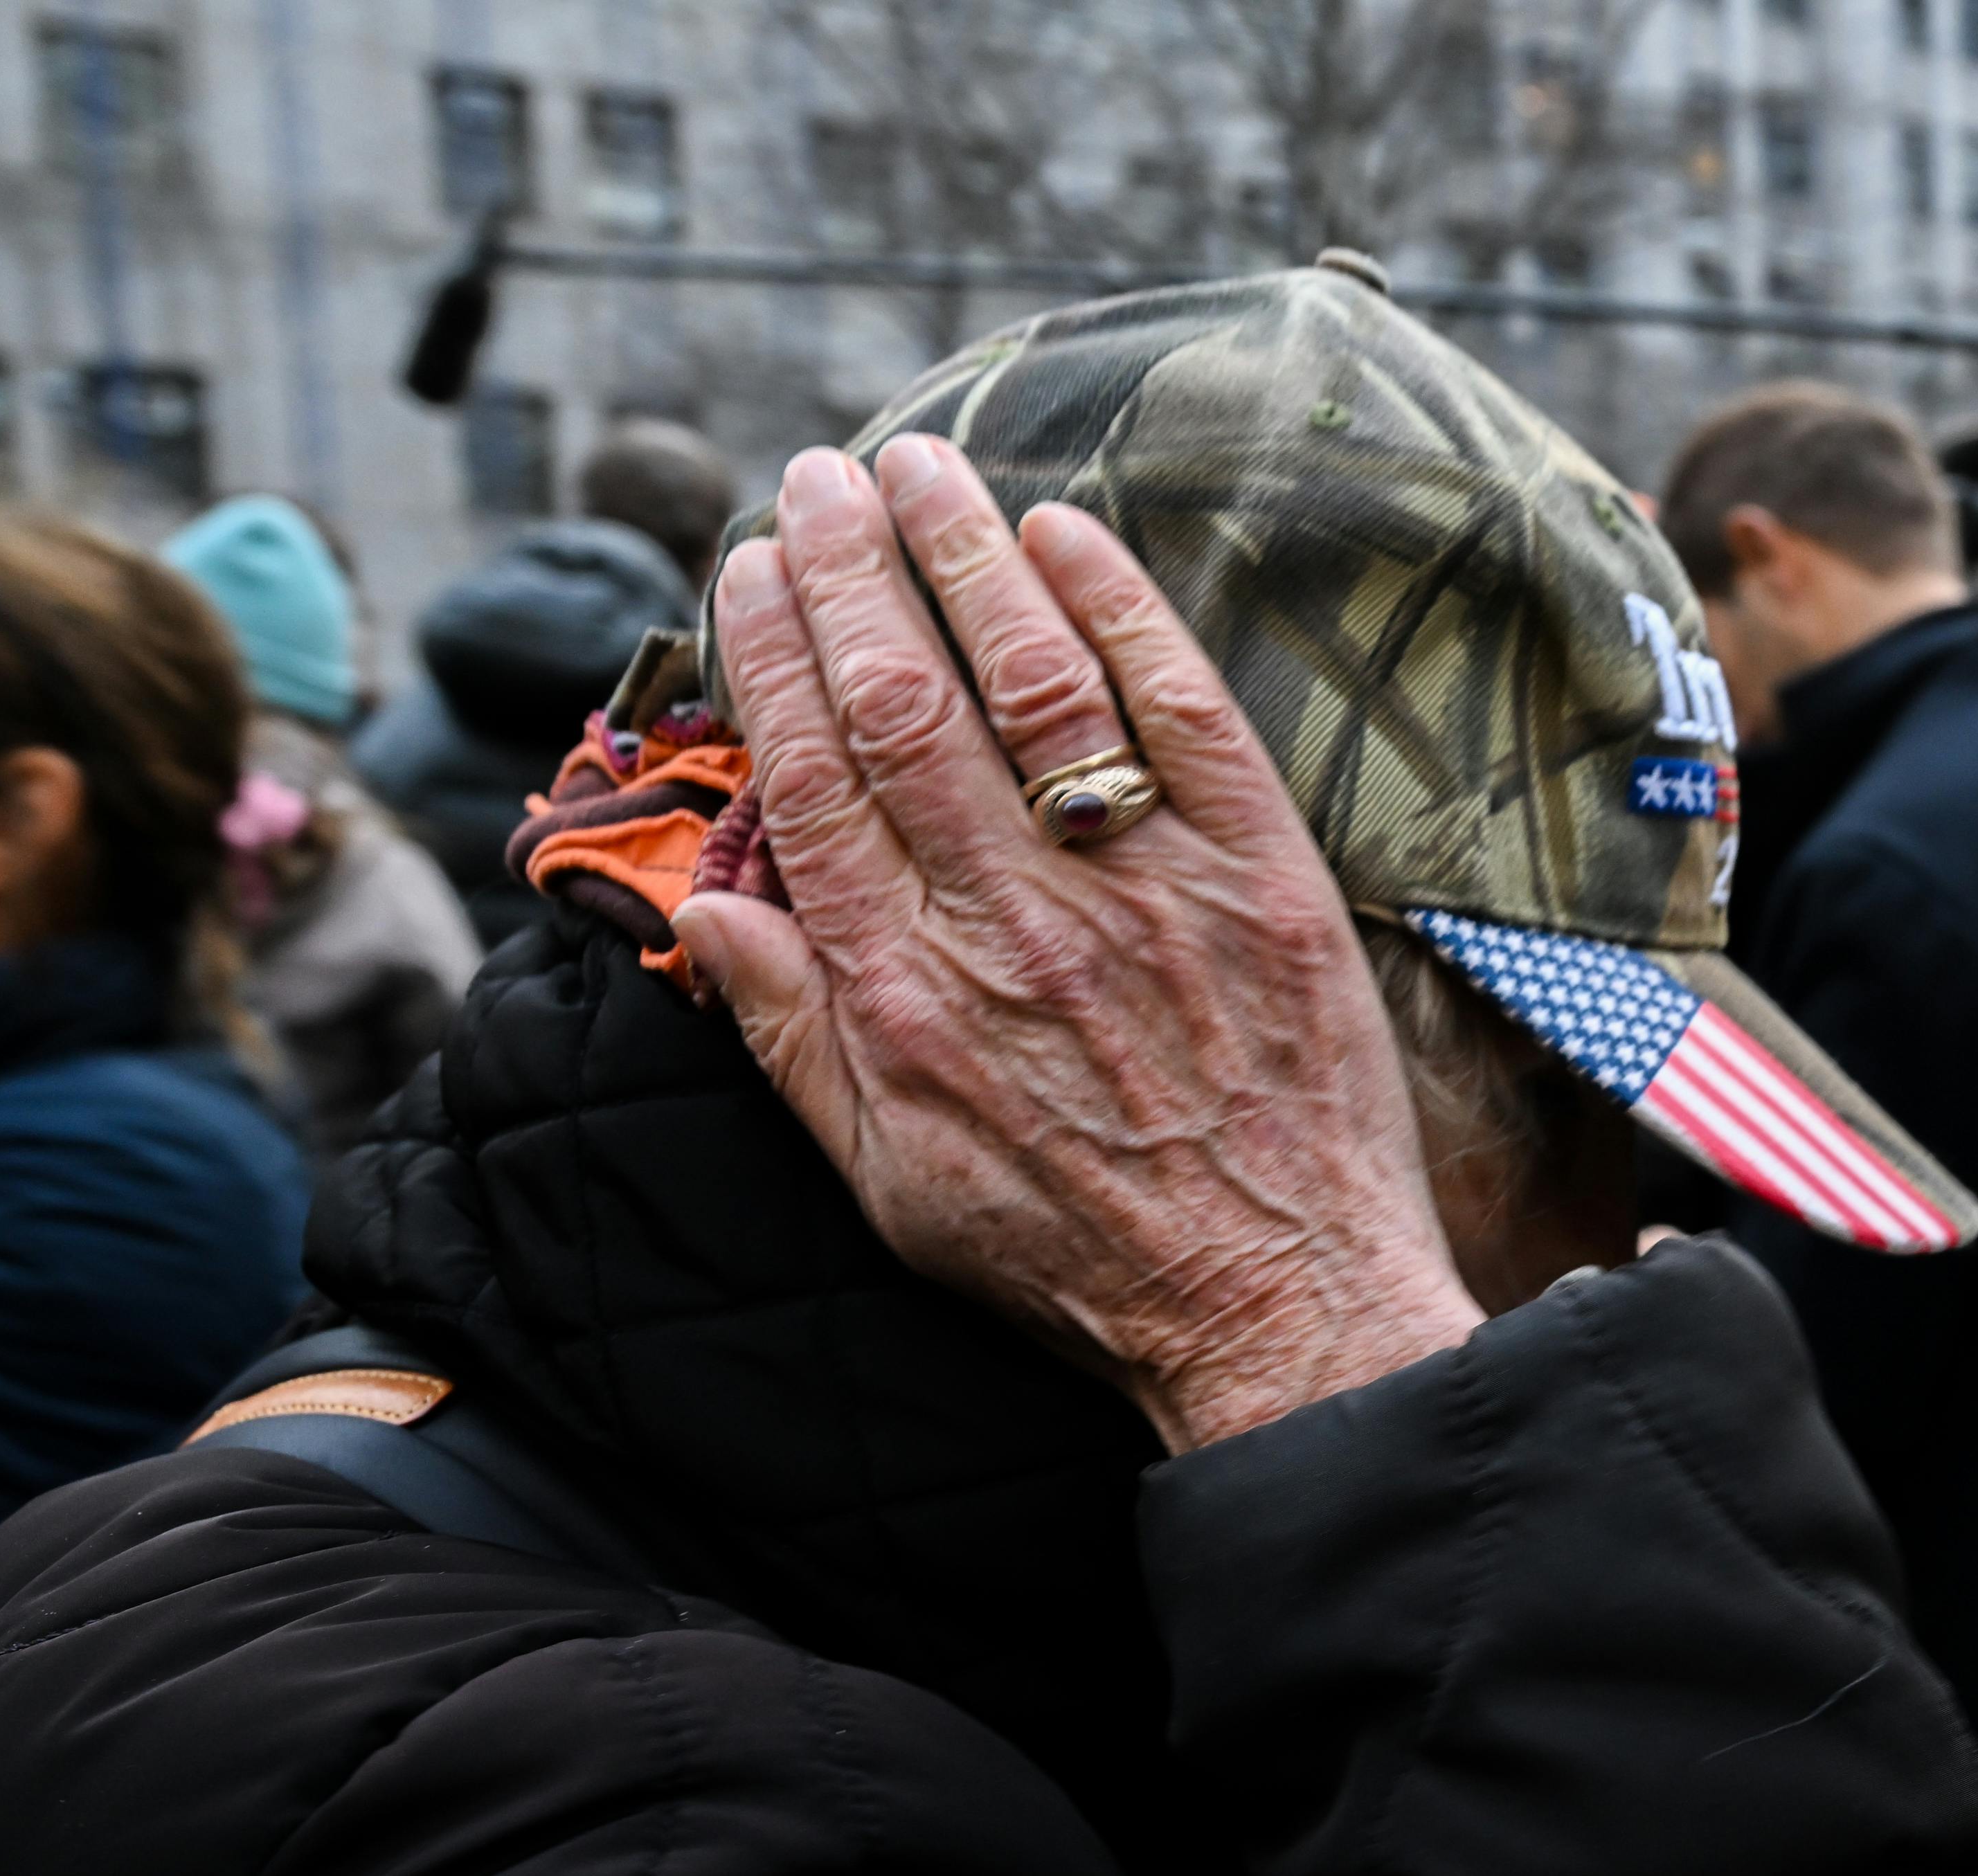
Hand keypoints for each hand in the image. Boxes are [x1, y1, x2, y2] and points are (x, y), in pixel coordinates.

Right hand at [672, 438, 1484, 1450]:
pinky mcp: (1257, 875)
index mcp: (905, 989)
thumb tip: (700, 915)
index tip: (750, 565)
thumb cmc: (1074, 1254)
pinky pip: (1179, 712)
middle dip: (849, 568)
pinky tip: (1068, 534)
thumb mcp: (890, 1183)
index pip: (814, 774)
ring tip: (918, 464)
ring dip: (965, 556)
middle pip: (905, 699)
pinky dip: (1121, 612)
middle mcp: (1010, 918)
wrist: (1277, 1309)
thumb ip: (790, 1039)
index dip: (775, 653)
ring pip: (1031, 680)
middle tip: (816, 473)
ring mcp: (1141, 888)